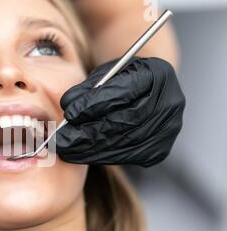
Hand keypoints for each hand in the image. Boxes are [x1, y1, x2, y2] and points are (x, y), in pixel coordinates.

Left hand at [56, 57, 184, 166]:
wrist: (148, 93)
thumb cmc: (122, 80)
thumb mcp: (106, 74)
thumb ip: (88, 88)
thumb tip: (67, 105)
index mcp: (157, 74)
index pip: (123, 92)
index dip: (94, 104)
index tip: (69, 113)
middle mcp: (169, 103)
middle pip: (124, 122)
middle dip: (88, 132)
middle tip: (61, 139)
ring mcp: (168, 129)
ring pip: (124, 144)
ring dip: (91, 149)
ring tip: (65, 149)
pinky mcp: (159, 150)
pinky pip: (126, 156)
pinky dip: (101, 156)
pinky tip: (81, 155)